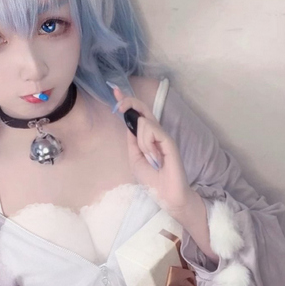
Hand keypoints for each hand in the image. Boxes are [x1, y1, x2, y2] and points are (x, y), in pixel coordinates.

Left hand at [111, 85, 193, 213]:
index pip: (137, 114)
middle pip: (142, 109)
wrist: (166, 194)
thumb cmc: (152, 179)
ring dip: (141, 140)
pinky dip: (147, 143)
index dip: (127, 101)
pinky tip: (154, 157)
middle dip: (129, 102)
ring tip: (150, 157)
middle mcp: (156, 133)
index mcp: (147, 137)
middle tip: (118, 105)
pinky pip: (152, 131)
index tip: (115, 91)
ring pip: (144, 122)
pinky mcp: (169, 141)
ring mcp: (163, 136)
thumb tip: (129, 122)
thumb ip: (132, 141)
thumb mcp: (135, 158)